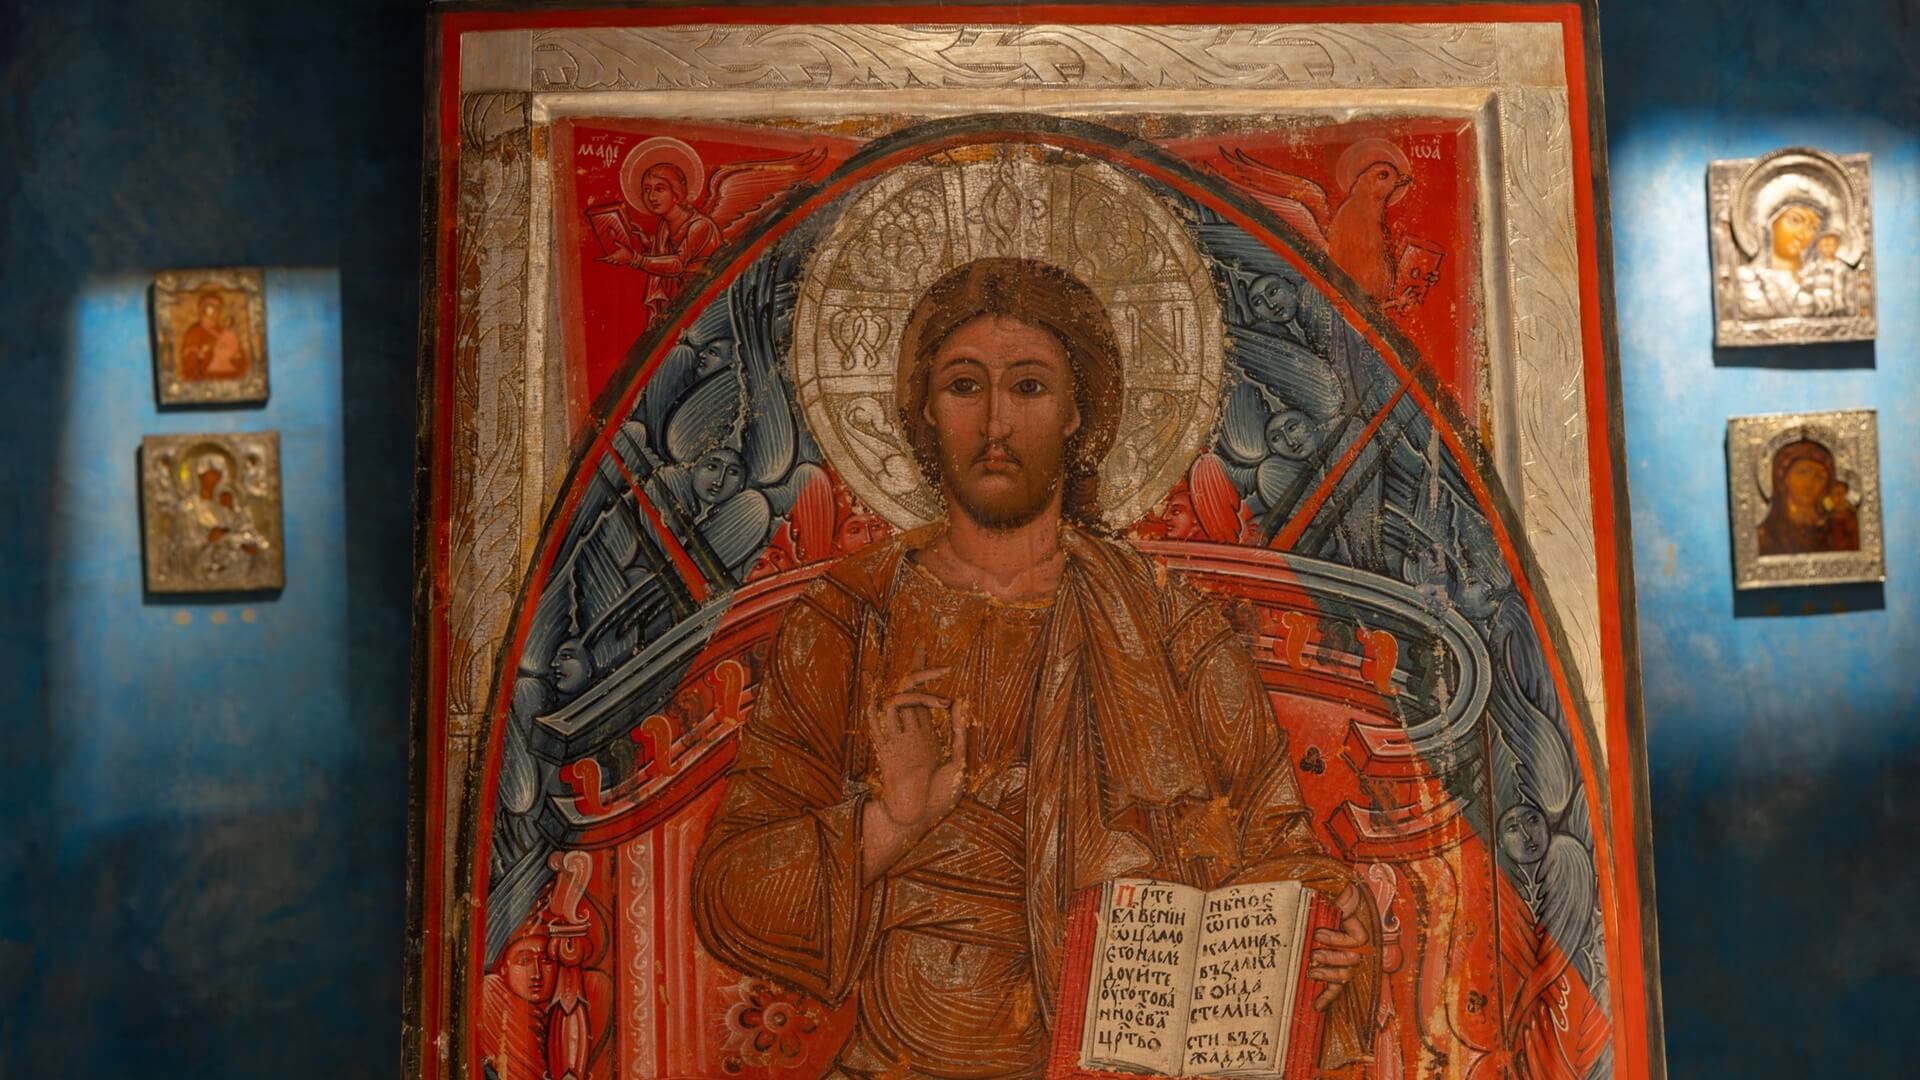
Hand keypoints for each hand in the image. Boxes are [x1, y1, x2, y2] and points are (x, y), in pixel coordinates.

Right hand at [866, 667, 966, 831]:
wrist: (916, 822)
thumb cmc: (938, 800)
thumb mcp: (958, 764)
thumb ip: (960, 733)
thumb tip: (962, 699)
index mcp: (926, 736)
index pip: (922, 695)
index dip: (922, 672)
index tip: (922, 647)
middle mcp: (910, 733)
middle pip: (908, 690)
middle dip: (917, 670)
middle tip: (931, 656)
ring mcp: (897, 739)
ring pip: (897, 700)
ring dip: (916, 692)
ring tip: (942, 700)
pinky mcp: (886, 750)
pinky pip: (879, 720)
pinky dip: (885, 703)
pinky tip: (901, 696)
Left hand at [1309, 884, 1371, 1010]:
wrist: (1329, 919)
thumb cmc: (1333, 910)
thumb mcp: (1338, 904)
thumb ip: (1344, 900)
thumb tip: (1350, 889)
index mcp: (1358, 931)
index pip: (1356, 940)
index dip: (1337, 939)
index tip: (1318, 933)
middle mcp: (1356, 950)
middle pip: (1351, 960)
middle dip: (1332, 958)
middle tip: (1314, 955)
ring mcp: (1347, 964)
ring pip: (1345, 975)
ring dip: (1328, 975)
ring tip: (1311, 971)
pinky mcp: (1336, 974)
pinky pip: (1336, 989)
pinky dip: (1327, 998)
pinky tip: (1316, 1006)